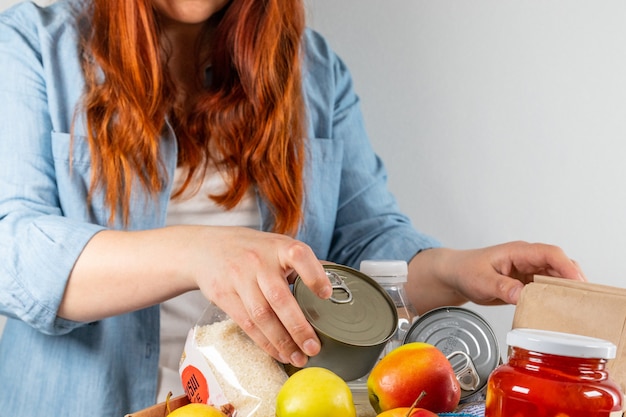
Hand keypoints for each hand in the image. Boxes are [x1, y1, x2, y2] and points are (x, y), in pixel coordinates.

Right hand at [62, 225, 330, 368]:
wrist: (203, 248)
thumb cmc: (250, 250)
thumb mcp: (274, 245)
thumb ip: (298, 264)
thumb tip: (331, 287)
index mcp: (277, 246)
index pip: (299, 255)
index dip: (314, 275)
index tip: (326, 295)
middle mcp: (259, 261)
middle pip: (279, 298)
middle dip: (298, 326)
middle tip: (314, 347)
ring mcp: (239, 278)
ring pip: (262, 316)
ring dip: (282, 341)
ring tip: (299, 357)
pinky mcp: (224, 295)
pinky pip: (247, 324)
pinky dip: (264, 342)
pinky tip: (279, 353)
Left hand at [407, 241, 585, 312]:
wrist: (455, 275)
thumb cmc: (465, 270)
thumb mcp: (481, 281)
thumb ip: (502, 287)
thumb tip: (522, 295)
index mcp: (518, 252)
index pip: (550, 254)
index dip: (567, 267)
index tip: (578, 283)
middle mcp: (527, 259)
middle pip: (560, 265)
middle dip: (573, 280)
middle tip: (582, 300)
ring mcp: (528, 270)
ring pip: (556, 277)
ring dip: (565, 290)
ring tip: (575, 307)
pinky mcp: (527, 283)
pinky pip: (547, 288)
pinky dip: (555, 297)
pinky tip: (559, 310)